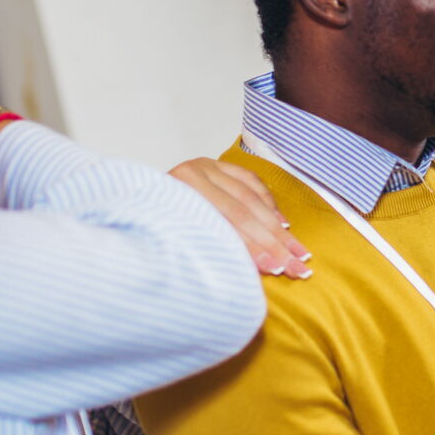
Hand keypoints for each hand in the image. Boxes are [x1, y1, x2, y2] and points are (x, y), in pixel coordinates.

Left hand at [170, 159, 311, 278]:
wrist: (136, 211)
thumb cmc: (156, 235)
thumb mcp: (180, 247)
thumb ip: (218, 252)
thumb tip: (263, 269)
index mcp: (178, 194)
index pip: (227, 223)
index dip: (254, 248)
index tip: (277, 269)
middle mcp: (192, 174)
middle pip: (244, 211)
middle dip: (275, 242)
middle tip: (298, 264)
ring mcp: (205, 166)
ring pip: (252, 197)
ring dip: (278, 227)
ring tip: (298, 250)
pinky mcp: (216, 165)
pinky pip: (251, 182)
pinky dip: (269, 204)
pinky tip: (283, 224)